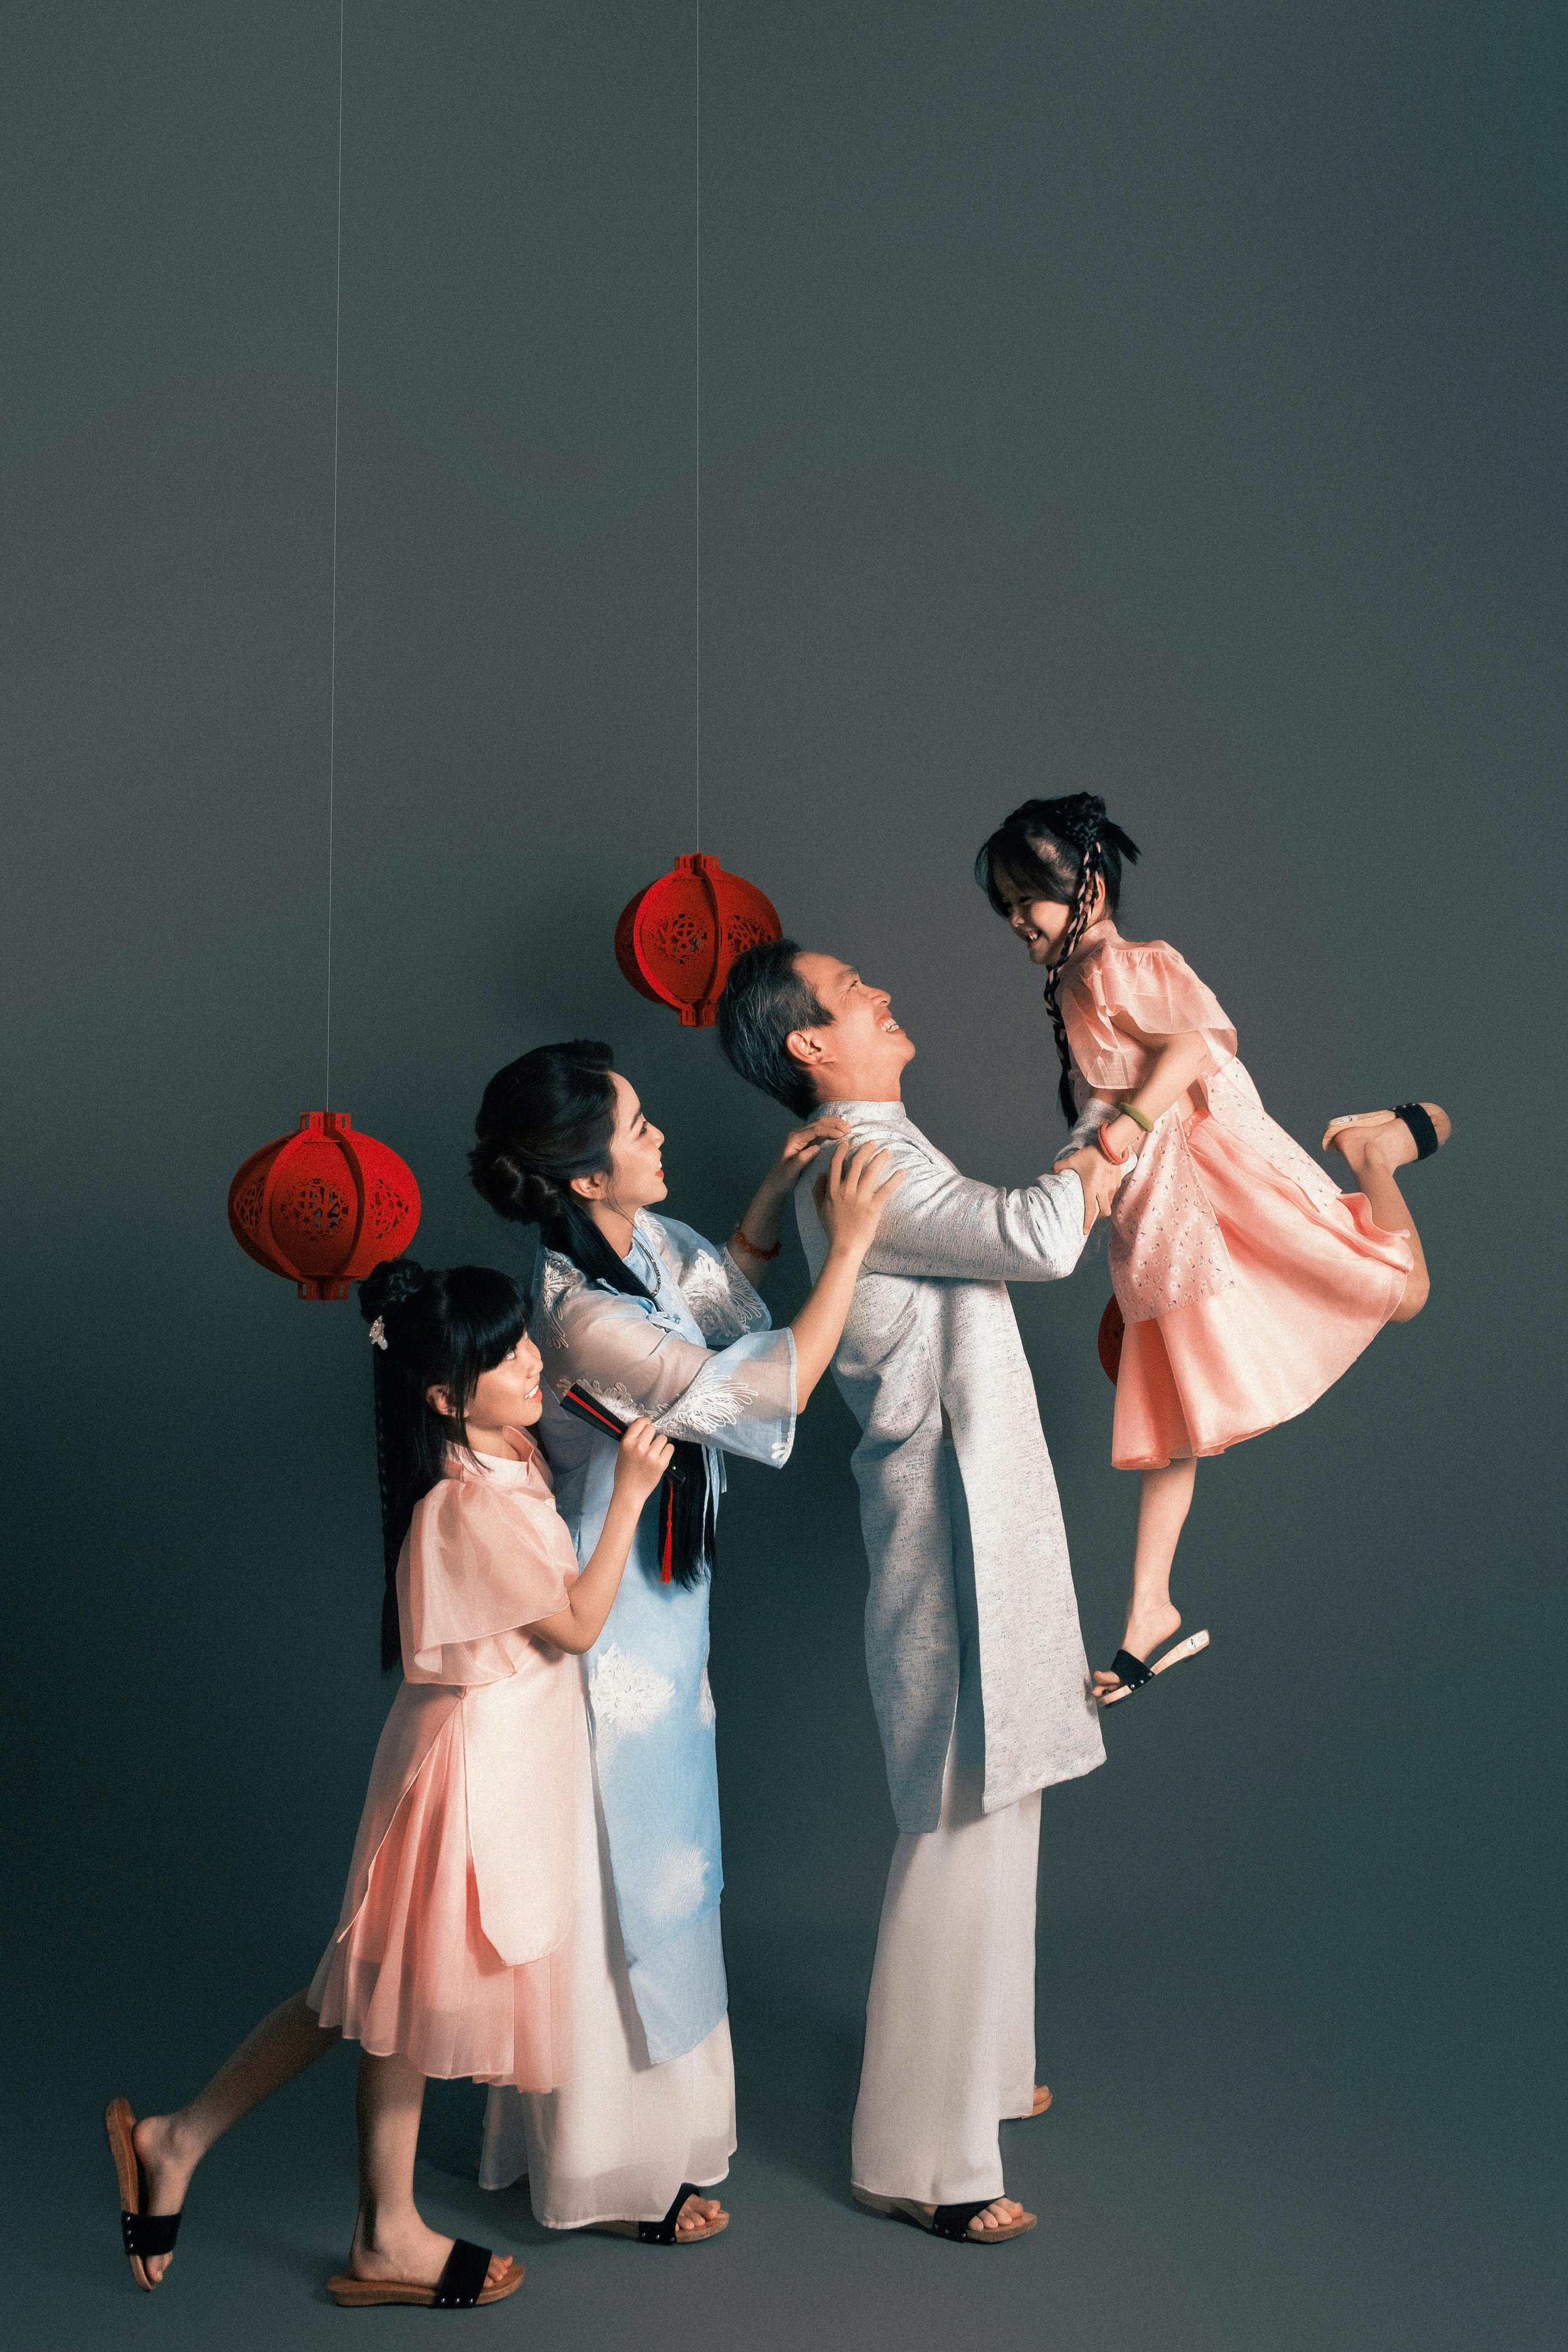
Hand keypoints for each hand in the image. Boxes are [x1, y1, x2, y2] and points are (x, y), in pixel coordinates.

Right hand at [612, 1417, 673, 1506]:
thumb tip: (644, 1427)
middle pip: (652, 1428)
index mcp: (627, 1442)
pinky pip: (670, 1448)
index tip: (648, 1425)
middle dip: (652, 1434)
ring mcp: (650, 1455)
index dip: (646, 1423)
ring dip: (660, 1443)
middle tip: (650, 1443)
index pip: (640, 1422)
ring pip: (663, 1438)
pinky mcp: (661, 1463)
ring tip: (654, 1452)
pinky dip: (667, 1451)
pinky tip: (660, 1457)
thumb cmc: (625, 1474)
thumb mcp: (622, 1452)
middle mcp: (638, 1447)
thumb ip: (632, 1439)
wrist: (629, 1492)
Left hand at [763, 1116, 849, 1199]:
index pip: (814, 1130)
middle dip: (834, 1123)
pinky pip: (819, 1131)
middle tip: (849, 1128)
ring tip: (847, 1127)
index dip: (829, 1130)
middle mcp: (797, 1135)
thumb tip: (816, 1148)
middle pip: (818, 1123)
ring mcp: (801, 1137)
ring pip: (819, 1124)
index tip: (842, 1135)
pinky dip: (830, 1128)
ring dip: (833, 1124)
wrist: (774, 1184)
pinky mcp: (805, 1142)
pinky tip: (839, 1130)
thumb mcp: (791, 1171)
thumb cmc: (782, 1179)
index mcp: (794, 1139)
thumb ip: (802, 1159)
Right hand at [813, 1138, 904, 1255]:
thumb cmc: (833, 1229)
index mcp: (832, 1190)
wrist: (845, 1247)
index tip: (848, 1141)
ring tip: (887, 1151)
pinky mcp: (873, 1207)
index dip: (842, 1150)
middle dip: (866, 1149)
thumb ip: (818, 1190)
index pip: (836, 1164)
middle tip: (873, 1142)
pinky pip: (886, 1190)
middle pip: (856, 1163)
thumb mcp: (820, 1209)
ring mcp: (860, 1198)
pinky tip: (902, 1172)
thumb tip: (820, 1174)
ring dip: (880, 1159)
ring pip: (871, 1171)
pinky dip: (895, 1180)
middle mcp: (846, 1191)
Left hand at [1056, 1144, 1124, 1232]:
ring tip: (1096, 1206)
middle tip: (1092, 1218)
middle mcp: (1103, 1191)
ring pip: (1109, 1203)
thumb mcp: (1073, 1159)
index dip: (1087, 1223)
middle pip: (1104, 1212)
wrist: (1111, 1146)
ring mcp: (1112, 1187)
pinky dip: (1108, 1197)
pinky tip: (1103, 1193)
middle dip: (1098, 1218)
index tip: (1084, 1231)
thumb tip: (1051, 1171)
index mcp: (1091, 1188)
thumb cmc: (1091, 1154)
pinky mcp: (1117, 1182)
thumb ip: (1060, 1166)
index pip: (1090, 1211)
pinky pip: (1113, 1194)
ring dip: (1103, 1207)